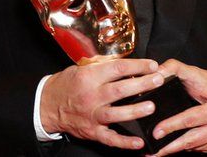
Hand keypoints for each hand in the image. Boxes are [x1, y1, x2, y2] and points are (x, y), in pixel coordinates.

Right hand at [40, 58, 163, 149]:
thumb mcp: (81, 69)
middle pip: (120, 90)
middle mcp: (91, 96)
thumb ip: (102, 66)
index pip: (117, 68)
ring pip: (116, 114)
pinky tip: (139, 142)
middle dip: (142, 84)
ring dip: (136, 111)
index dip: (137, 66)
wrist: (47, 105)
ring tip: (152, 106)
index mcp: (89, 77)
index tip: (152, 65)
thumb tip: (125, 63)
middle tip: (158, 80)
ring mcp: (92, 115)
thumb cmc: (66, 85)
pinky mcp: (92, 131)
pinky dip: (125, 142)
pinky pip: (110, 138)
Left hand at [150, 59, 206, 154]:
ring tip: (156, 153)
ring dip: (174, 150)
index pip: (190, 119)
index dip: (172, 126)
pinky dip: (184, 148)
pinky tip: (171, 148)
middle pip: (191, 139)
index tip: (156, 132)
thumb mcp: (195, 73)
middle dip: (170, 146)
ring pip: (194, 147)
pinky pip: (198, 148)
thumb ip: (174, 68)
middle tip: (152, 149)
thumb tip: (156, 73)